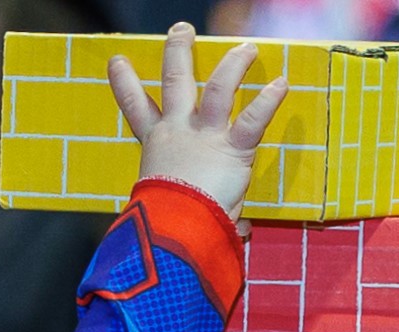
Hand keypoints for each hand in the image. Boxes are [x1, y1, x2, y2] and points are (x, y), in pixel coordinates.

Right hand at [107, 22, 287, 214]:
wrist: (175, 232)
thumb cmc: (169, 228)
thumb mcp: (175, 213)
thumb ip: (210, 212)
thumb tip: (240, 233)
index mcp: (157, 146)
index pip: (136, 110)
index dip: (125, 84)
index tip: (117, 61)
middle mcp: (178, 133)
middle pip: (175, 83)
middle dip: (177, 53)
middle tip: (180, 31)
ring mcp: (205, 136)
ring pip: (218, 88)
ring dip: (233, 65)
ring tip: (246, 49)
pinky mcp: (232, 148)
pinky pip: (253, 119)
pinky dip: (268, 100)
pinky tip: (281, 83)